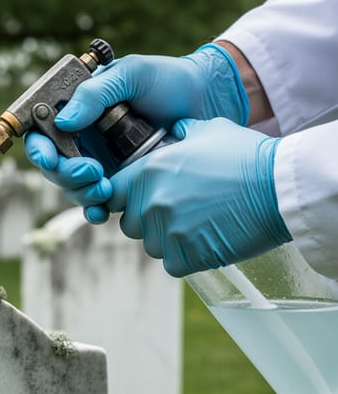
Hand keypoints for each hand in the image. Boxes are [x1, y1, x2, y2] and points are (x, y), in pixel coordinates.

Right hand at [25, 44, 249, 224]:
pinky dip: (94, 210)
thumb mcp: (131, 74)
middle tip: (91, 171)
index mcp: (75, 110)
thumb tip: (63, 122)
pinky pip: (96, 202)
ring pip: (72, 186)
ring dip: (81, 192)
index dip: (39, 149)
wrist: (207, 102)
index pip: (42, 133)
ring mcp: (99, 161)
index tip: (50, 158)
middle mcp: (81, 138)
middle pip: (54, 166)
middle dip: (66, 174)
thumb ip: (95, 93)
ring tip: (105, 188)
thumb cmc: (167, 80)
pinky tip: (102, 211)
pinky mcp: (119, 181)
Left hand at [106, 118, 291, 276]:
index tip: (140, 199)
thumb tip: (174, 132)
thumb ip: (180, 134)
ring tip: (197, 225)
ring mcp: (165, 233)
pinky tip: (207, 240)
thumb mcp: (208, 130)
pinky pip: (172, 263)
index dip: (126, 198)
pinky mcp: (184, 257)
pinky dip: (187, 256)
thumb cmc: (246, 156)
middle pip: (130, 223)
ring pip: (150, 245)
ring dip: (167, 239)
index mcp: (147, 173)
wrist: (279, 188)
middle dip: (148, 220)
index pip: (113, 195)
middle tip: (178, 212)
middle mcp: (150, 204)